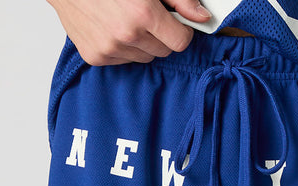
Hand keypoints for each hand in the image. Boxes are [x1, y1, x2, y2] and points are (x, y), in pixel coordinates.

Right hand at [48, 0, 211, 65]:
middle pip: (163, 52)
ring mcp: (109, 49)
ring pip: (144, 58)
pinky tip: (111, 27)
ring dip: (141, 43)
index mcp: (143, 13)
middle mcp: (126, 35)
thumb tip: (202, 17)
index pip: (180, 42)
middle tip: (147, 16)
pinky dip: (122, 48)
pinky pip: (123, 61)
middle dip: (161, 36)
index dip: (181, 31)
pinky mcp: (95, 57)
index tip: (176, 23)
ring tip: (126, 19)